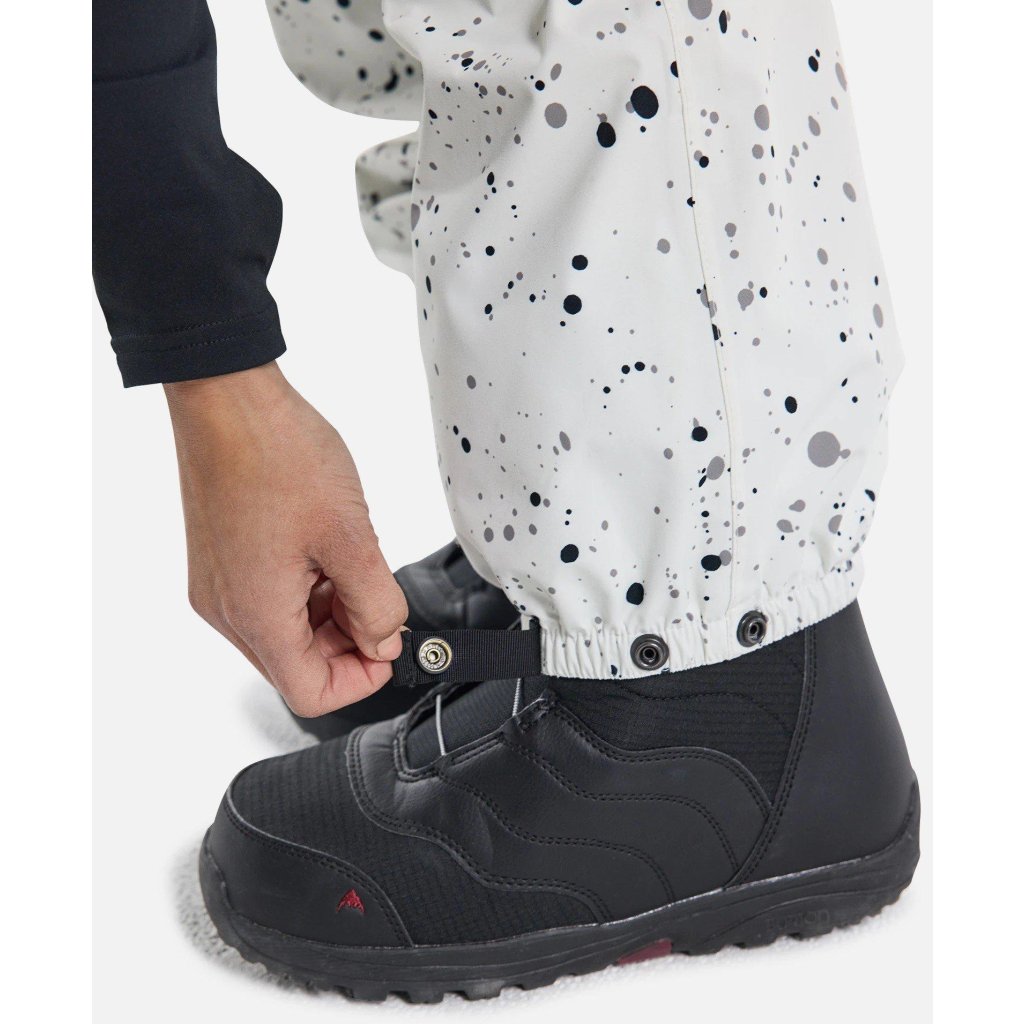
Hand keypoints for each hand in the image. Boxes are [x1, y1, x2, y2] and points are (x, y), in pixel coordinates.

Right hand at [164, 362, 407, 716]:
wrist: (226, 397)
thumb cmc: (278, 452)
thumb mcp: (351, 535)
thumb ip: (376, 603)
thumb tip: (384, 642)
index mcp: (256, 613)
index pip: (311, 694)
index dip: (361, 679)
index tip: (390, 643)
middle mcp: (227, 610)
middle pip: (297, 664)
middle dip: (348, 641)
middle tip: (377, 594)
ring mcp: (218, 585)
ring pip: (285, 632)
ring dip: (329, 612)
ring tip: (351, 559)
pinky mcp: (218, 560)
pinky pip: (268, 598)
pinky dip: (306, 588)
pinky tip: (325, 547)